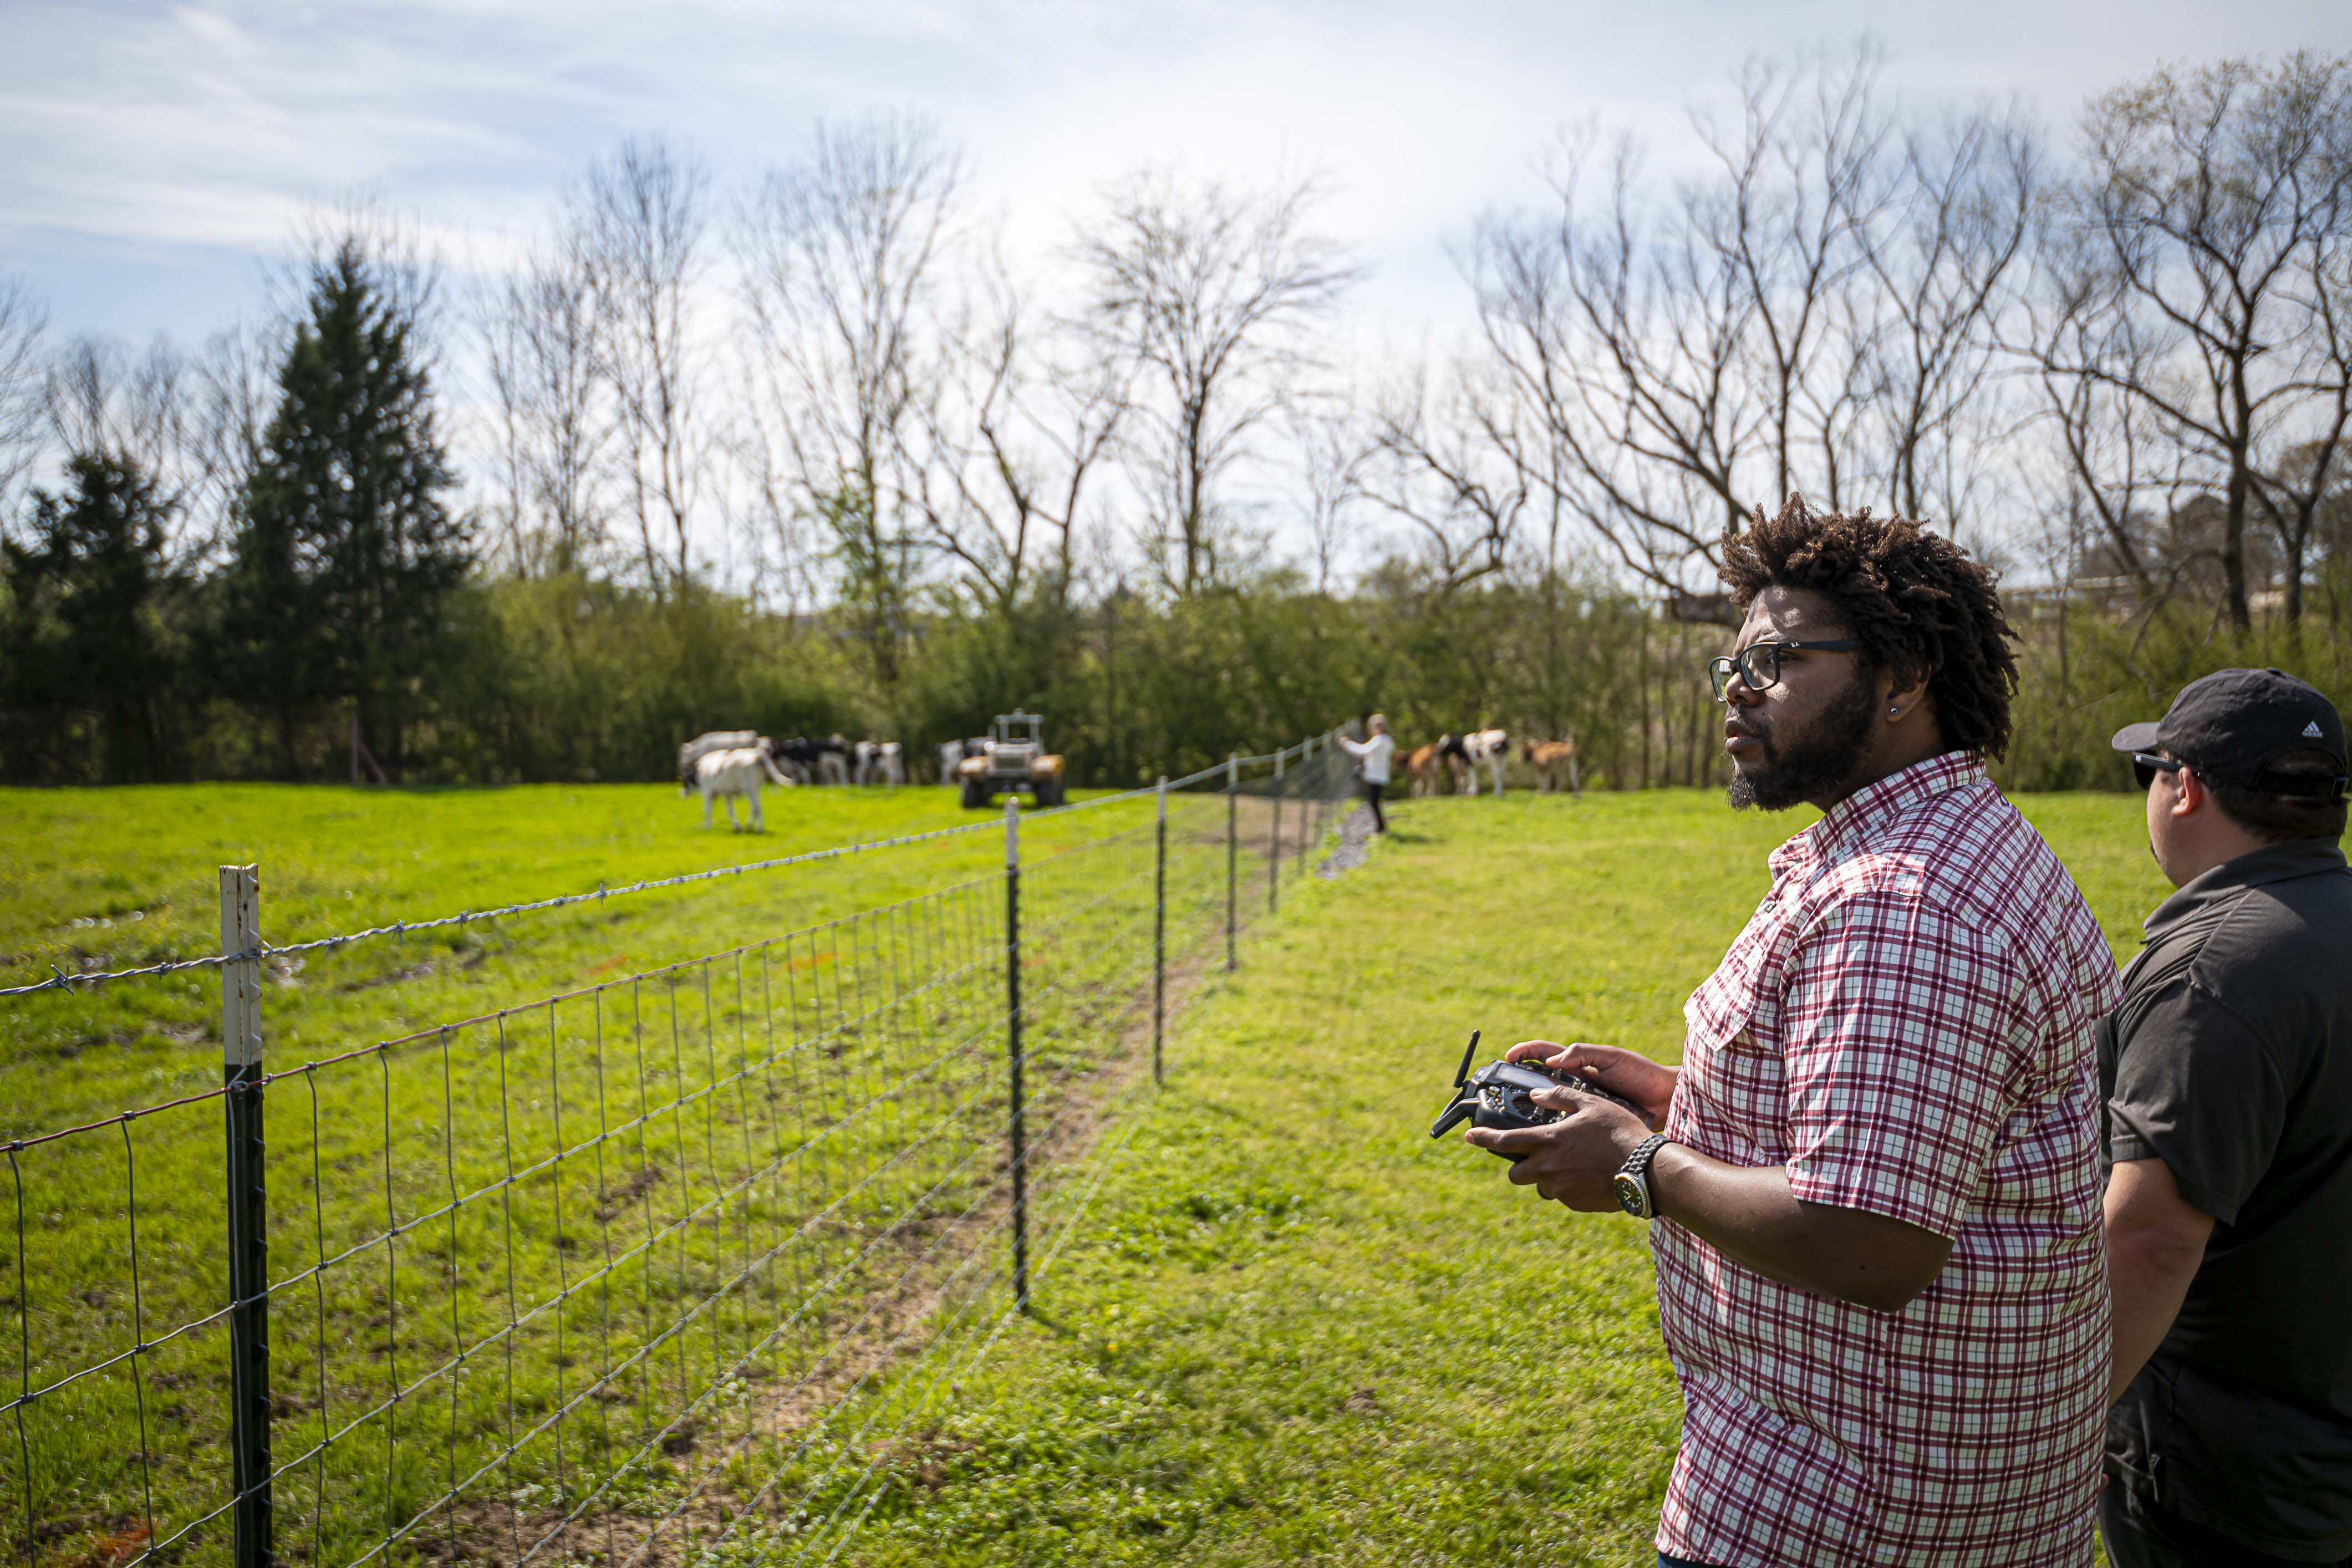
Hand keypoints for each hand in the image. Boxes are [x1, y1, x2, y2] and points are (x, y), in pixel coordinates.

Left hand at [1464, 1088, 1651, 1209]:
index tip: (1468, 1137)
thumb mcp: (1590, 1104)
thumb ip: (1559, 1097)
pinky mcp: (1574, 1203)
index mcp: (1547, 1141)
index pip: (1503, 1142)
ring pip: (1541, 1184)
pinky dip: (1568, 1185)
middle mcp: (1547, 1168)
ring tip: (1575, 1162)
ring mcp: (1560, 1189)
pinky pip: (1562, 1195)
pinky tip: (1589, 1174)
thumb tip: (1535, 1094)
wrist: (1646, 1171)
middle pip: (1516, 1173)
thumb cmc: (1619, 1132)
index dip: (1483, 1139)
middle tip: (1538, 1154)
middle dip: (1520, 1165)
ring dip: (1548, 1175)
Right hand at [1505, 1041, 1676, 1129]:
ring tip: (1517, 1118)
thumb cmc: (1641, 1073)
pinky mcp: (1589, 1124)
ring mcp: (1581, 1106)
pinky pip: (1566, 1127)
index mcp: (1579, 1064)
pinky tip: (1544, 1138)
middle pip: (1540, 1083)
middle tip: (1502, 1093)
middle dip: (1519, 1086)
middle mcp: (1576, 1085)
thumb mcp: (1612, 1057)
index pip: (1545, 1054)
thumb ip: (1583, 1054)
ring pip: (1549, 1108)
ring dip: (1533, 1112)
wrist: (1666, 1100)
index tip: (1508, 1057)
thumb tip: (1553, 1060)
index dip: (1525, 1053)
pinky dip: (1553, 1132)